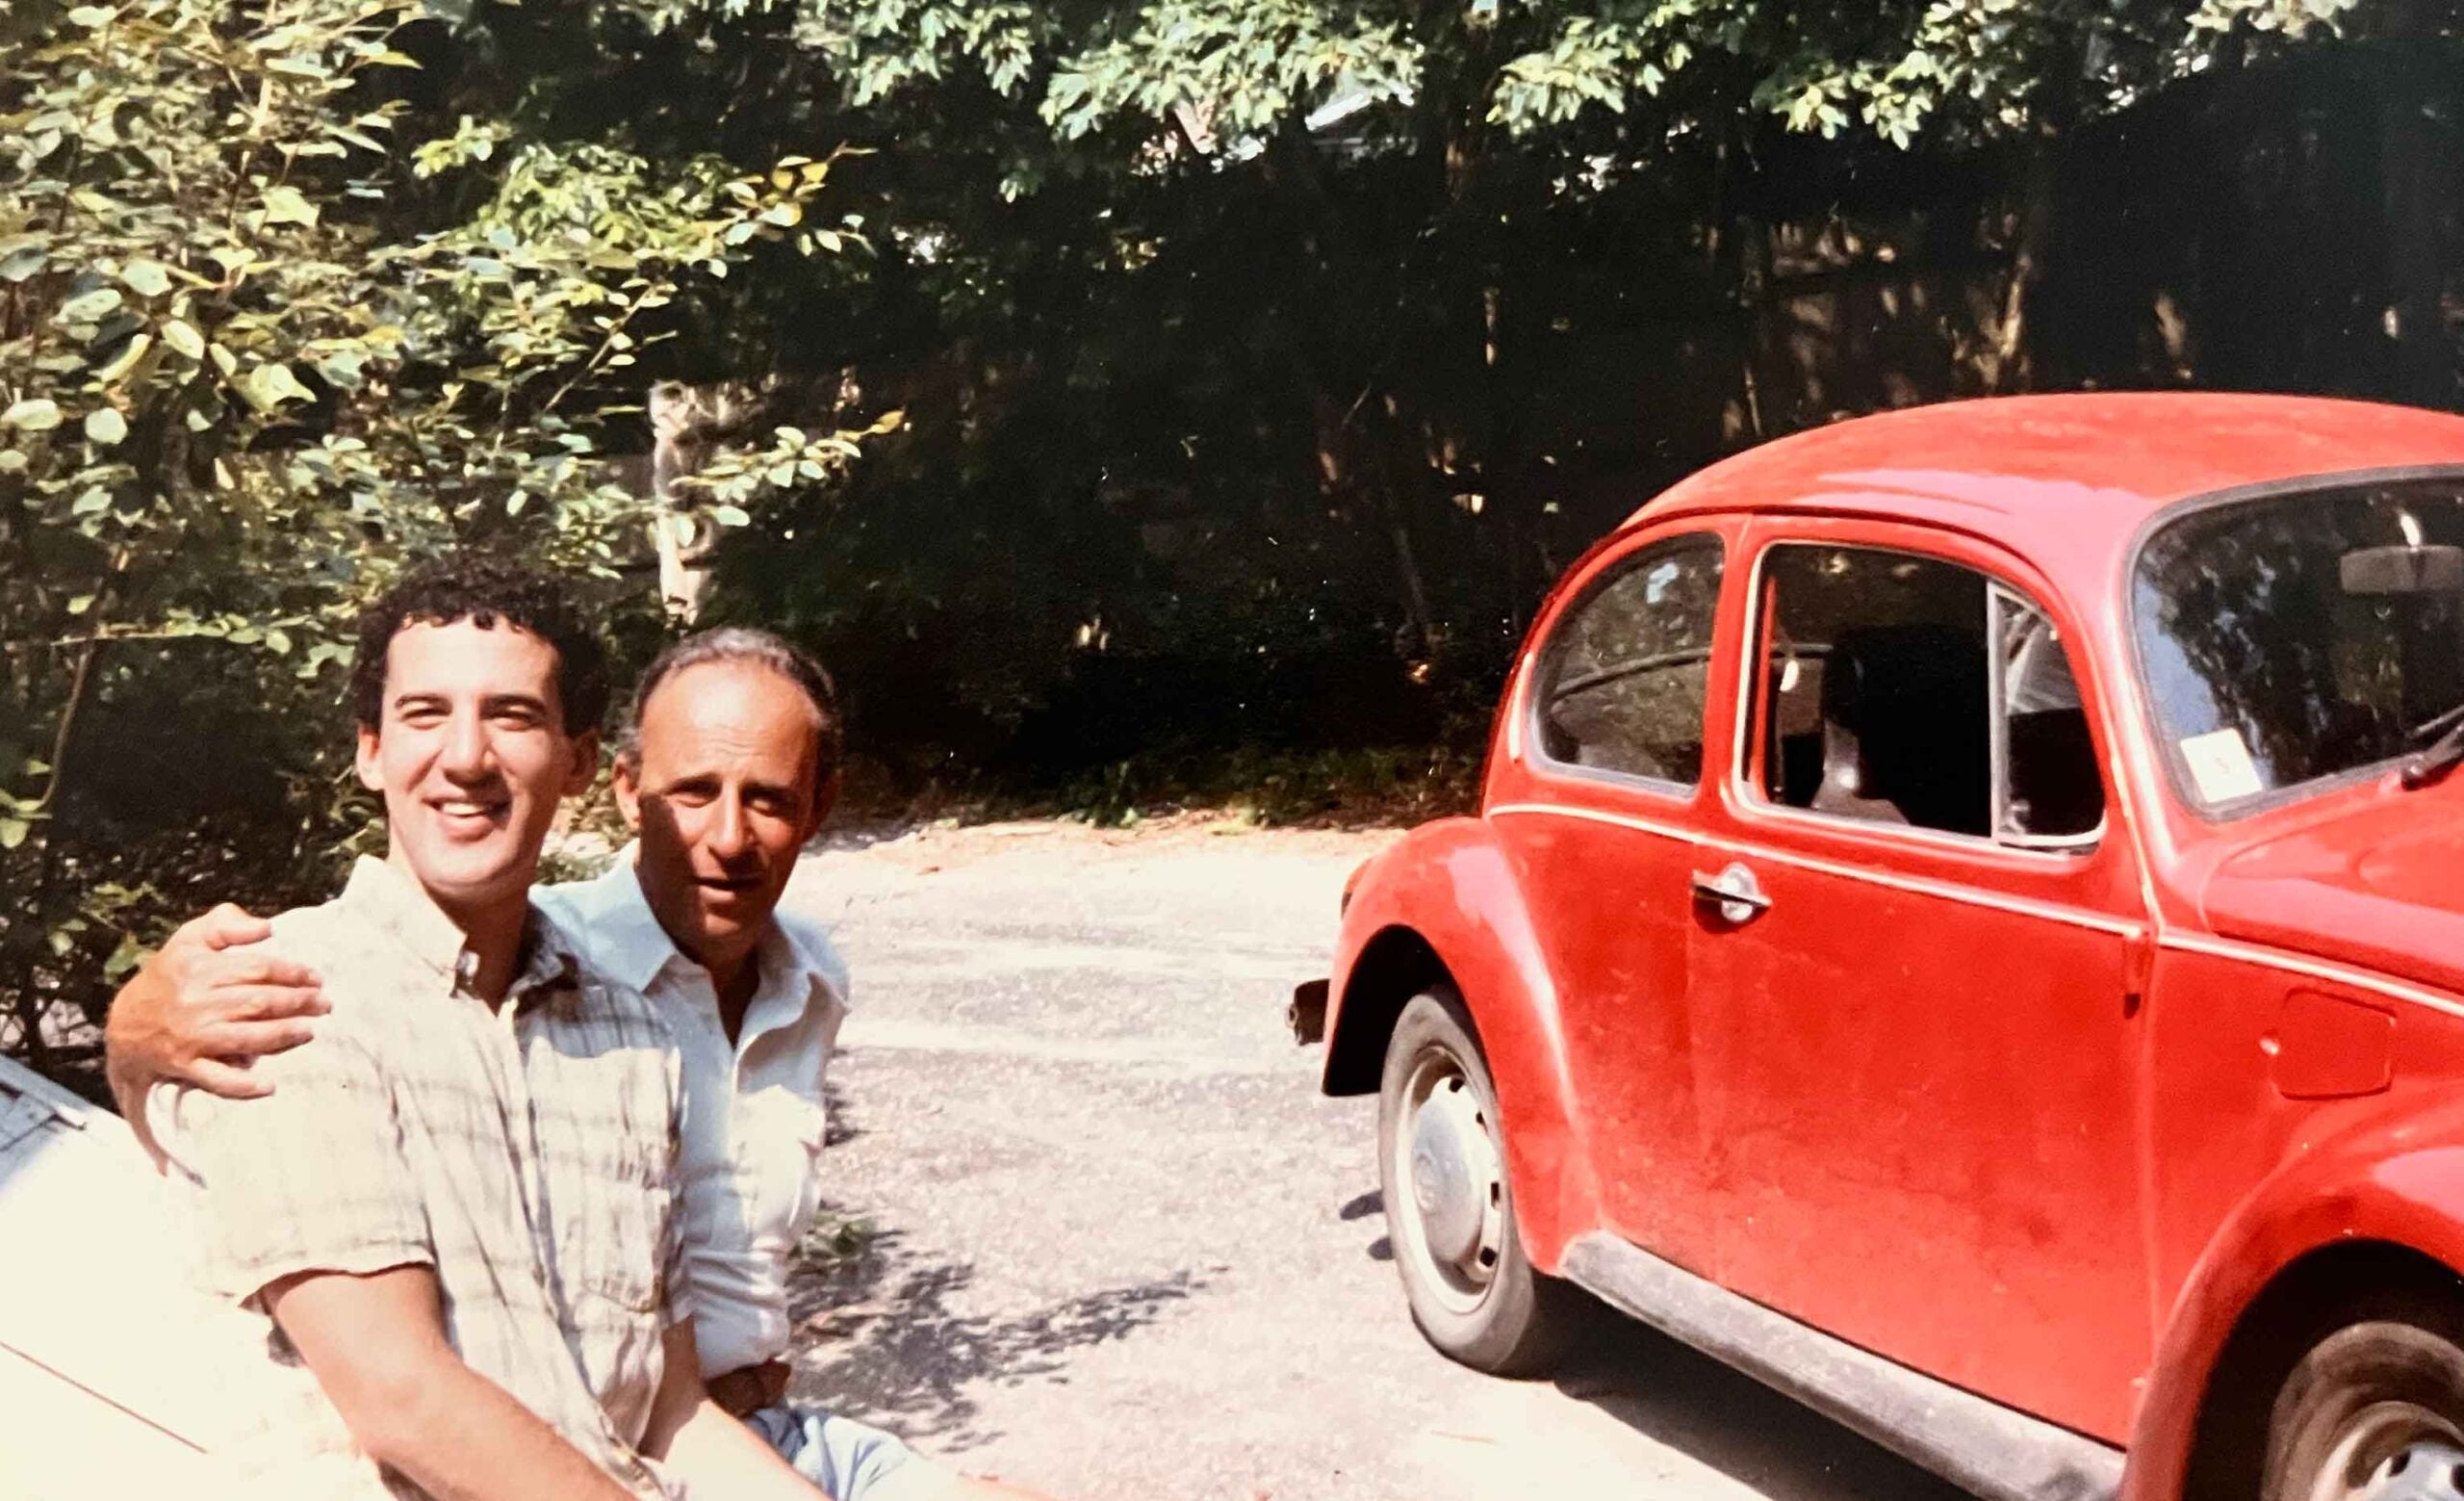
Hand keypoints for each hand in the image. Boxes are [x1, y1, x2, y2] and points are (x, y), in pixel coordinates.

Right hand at [105, 903, 326, 1101]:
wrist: (125, 1024)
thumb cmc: (170, 977)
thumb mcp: (189, 940)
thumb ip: (226, 925)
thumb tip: (267, 928)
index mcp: (200, 969)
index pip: (257, 969)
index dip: (292, 973)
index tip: (317, 978)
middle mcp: (197, 1003)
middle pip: (257, 1003)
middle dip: (297, 1003)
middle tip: (325, 1005)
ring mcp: (192, 1037)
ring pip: (245, 1039)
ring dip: (282, 1037)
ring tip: (310, 1031)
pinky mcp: (186, 1066)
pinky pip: (217, 1080)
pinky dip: (243, 1086)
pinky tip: (269, 1086)